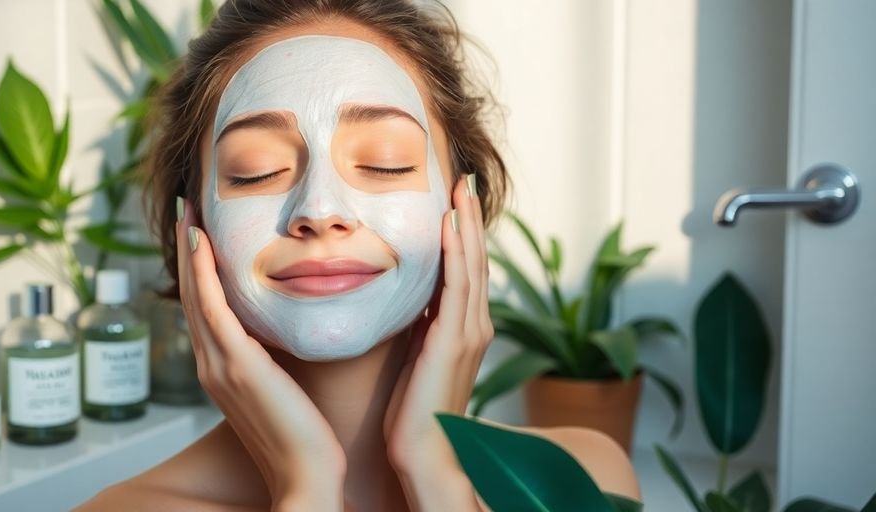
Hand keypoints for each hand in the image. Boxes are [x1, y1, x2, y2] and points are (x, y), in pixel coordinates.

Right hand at [175, 199, 345, 509]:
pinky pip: (211, 308)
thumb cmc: (307, 438)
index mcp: (226, 369)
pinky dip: (202, 273)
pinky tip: (201, 242)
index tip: (203, 233)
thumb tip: (294, 332)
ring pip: (196, 295)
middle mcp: (213, 364)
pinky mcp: (235, 365)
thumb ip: (282, 359)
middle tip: (189, 211)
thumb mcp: (287, 388)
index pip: (207, 308)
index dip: (200, 269)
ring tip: (190, 214)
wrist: (308, 476)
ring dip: (191, 251)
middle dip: (189, 251)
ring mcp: (219, 365)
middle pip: (192, 295)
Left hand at [382, 175, 493, 509]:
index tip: (452, 199)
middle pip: (474, 259)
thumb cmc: (411, 412)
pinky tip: (449, 225)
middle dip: (469, 218)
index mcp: (464, 329)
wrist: (422, 451)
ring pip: (471, 265)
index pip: (465, 269)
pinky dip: (456, 252)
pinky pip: (457, 286)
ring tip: (459, 189)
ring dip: (466, 224)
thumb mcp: (415, 358)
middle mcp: (475, 326)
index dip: (462, 233)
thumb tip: (404, 300)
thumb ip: (417, 327)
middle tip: (461, 179)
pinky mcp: (455, 341)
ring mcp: (469, 332)